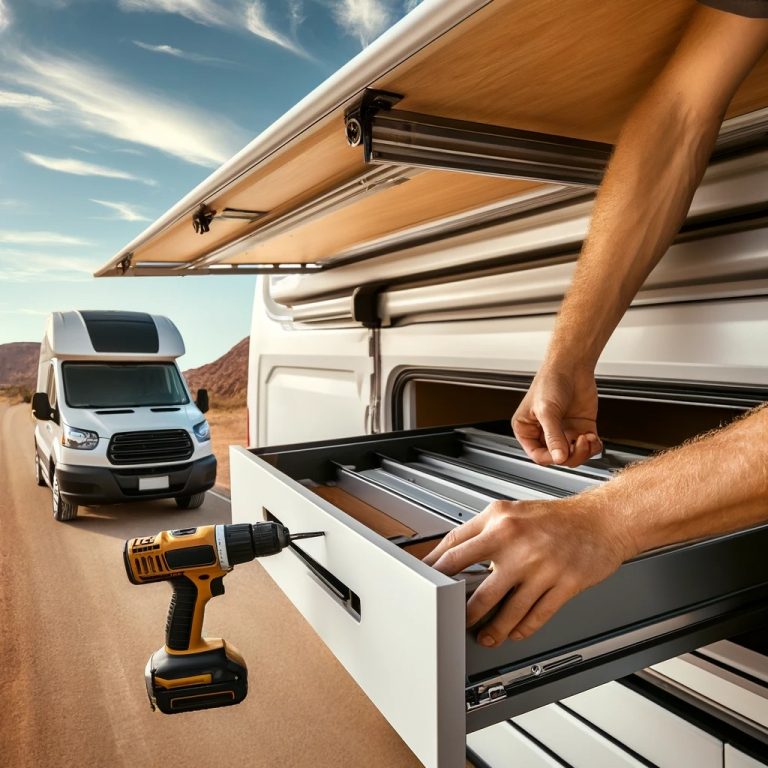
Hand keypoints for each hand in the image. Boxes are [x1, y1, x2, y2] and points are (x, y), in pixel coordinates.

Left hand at [423, 497, 633, 645]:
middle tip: (453, 622)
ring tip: (484, 636)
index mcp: (499, 521)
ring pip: (506, 611)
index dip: (435, 572)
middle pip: (477, 588)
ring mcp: (542, 565)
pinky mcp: (565, 584)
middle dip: (461, 612)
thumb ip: (480, 531)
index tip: (426, 585)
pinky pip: (536, 616)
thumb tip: (450, 554)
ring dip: (491, 630)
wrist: (602, 519)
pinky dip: (521, 630)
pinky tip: (514, 633)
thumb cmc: (555, 517)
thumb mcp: (510, 511)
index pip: (454, 550)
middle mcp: (517, 542)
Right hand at [513, 365, 602, 466]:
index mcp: (528, 430)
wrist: (570, 366)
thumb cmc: (550, 381)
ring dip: (584, 451)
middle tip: (579, 443)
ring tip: (587, 437)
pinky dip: (593, 446)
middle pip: (558, 458)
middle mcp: (545, 433)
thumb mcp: (547, 411)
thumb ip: (553, 436)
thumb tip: (559, 457)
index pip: (538, 456)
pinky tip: (592, 436)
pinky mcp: (581, 428)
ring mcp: (564, 431)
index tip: (561, 453)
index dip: (551, 458)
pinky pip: (588, 447)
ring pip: (574, 455)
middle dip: (571, 454)